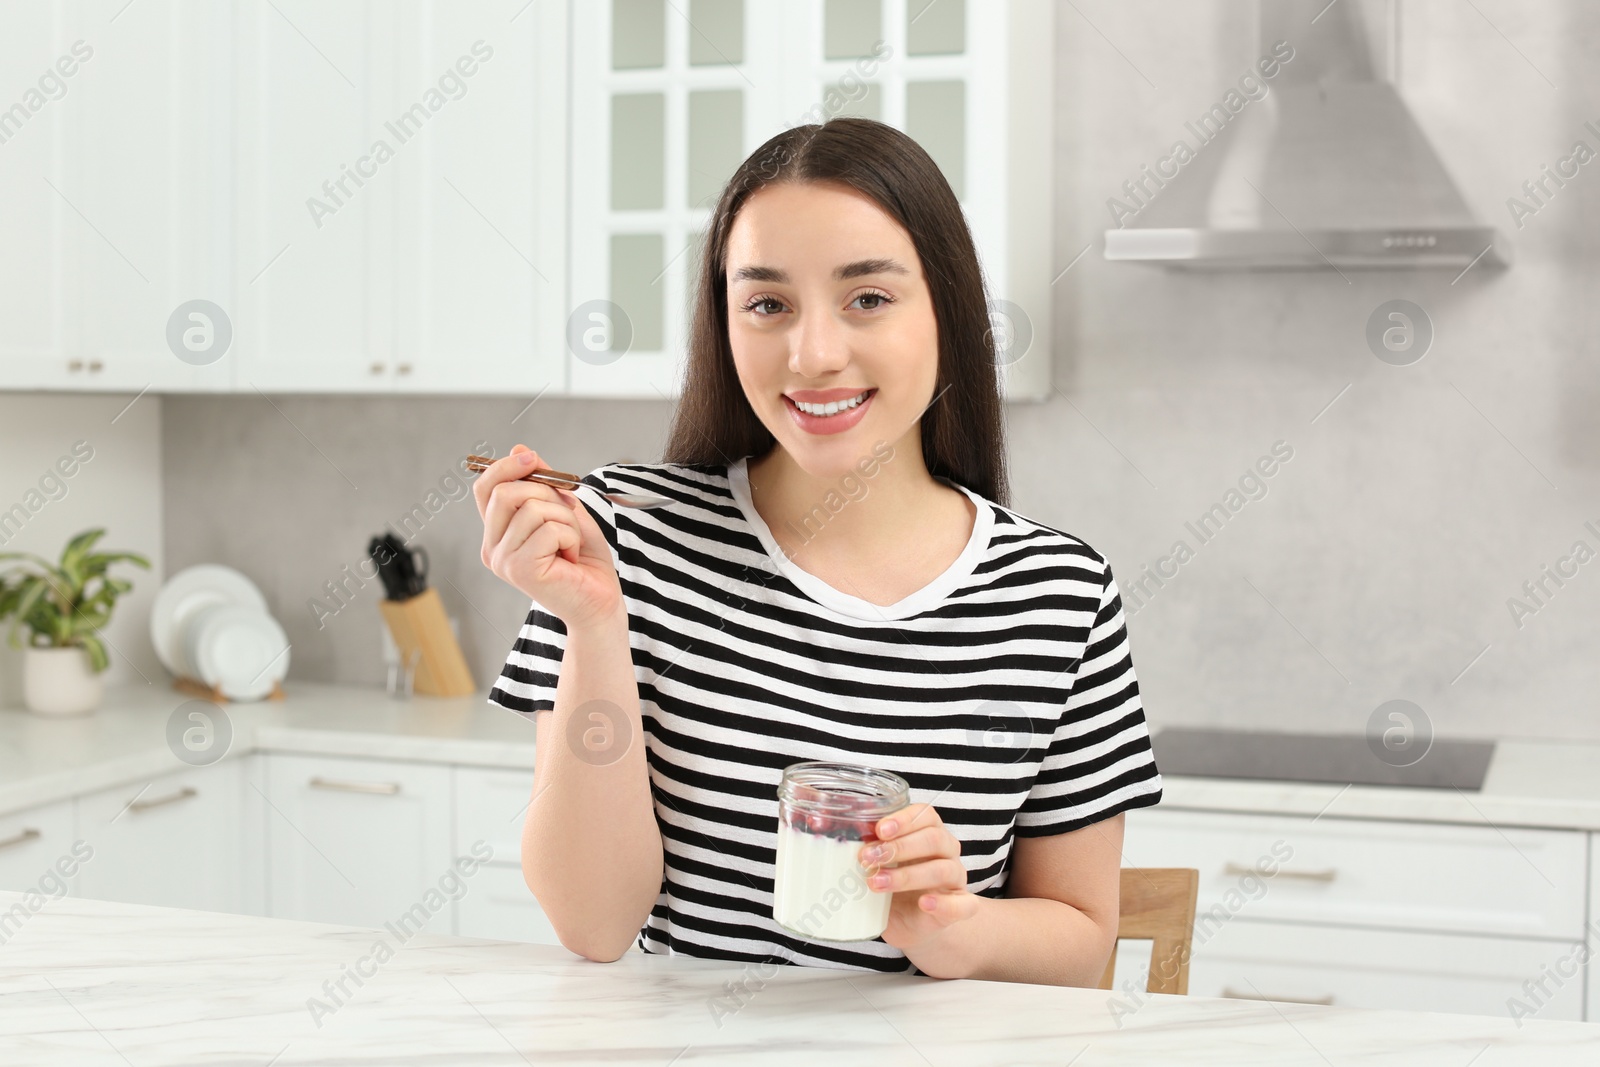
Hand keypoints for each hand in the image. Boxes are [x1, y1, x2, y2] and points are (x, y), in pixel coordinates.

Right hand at [474, 444, 621, 630]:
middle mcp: (493, 549)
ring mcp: (504, 561)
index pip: (485, 488)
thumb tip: (520, 449)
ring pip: (533, 508)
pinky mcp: (521, 570)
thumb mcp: (564, 510)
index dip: (505, 466)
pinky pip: (549, 529)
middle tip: (567, 518)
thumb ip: (542, 484)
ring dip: (566, 519)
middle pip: (506, 492)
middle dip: (546, 493)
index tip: (531, 458)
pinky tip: (571, 557)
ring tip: (571, 544)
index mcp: (498, 534)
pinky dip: (571, 536)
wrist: (600, 601)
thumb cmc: (584, 560)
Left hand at [858, 803, 979, 952]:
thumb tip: (816, 825)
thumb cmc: (892, 889)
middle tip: (868, 858)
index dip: (903, 819)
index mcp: (928, 834)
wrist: (913, 924)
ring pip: (943, 869)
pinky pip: (963, 905)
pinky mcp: (960, 908)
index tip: (879, 830)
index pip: (925, 815)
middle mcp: (946, 853)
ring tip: (876, 883)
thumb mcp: (876, 867)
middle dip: (900, 847)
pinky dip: (944, 903)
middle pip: (934, 839)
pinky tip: (924, 903)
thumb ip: (859, 849)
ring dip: (908, 875)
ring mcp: (955, 881)